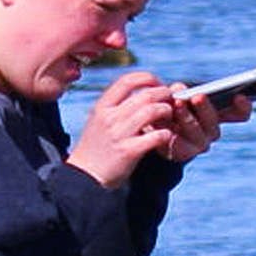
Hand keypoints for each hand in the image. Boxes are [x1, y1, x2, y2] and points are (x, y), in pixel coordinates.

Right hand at [65, 73, 219, 184]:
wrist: (84, 177)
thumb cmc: (95, 148)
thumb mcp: (98, 120)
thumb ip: (115, 106)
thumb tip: (140, 92)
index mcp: (102, 106)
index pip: (128, 80)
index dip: (148, 79)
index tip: (158, 85)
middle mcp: (110, 117)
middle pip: (145, 94)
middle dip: (164, 94)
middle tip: (171, 100)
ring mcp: (119, 134)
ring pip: (152, 111)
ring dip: (167, 111)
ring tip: (170, 117)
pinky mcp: (128, 151)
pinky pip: (155, 136)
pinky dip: (165, 134)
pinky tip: (165, 137)